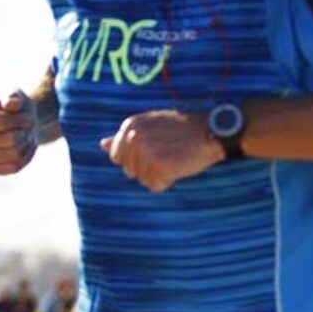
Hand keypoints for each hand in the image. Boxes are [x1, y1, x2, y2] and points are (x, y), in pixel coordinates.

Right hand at [0, 90, 36, 174]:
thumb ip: (13, 98)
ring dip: (26, 144)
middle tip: (28, 128)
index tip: (28, 118)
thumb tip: (9, 104)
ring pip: (15, 154)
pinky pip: (15, 167)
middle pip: (11, 140)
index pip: (2, 123)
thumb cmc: (16, 109)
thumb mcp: (17, 97)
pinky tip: (24, 148)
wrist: (18, 125)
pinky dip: (25, 157)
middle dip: (25, 132)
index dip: (21, 120)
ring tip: (26, 136)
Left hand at [100, 110, 221, 192]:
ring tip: (173, 158)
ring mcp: (146, 151)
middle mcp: (134, 137)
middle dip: (147, 168)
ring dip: (158, 175)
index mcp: (129, 125)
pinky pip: (156, 186)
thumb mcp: (149, 126)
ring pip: (143, 180)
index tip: (154, 148)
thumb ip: (124, 137)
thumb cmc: (181, 129)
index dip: (136, 159)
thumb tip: (102, 144)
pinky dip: (167, 181)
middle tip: (167, 153)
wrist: (210, 130)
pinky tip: (178, 166)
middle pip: (129, 171)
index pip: (117, 157)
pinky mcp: (160, 165)